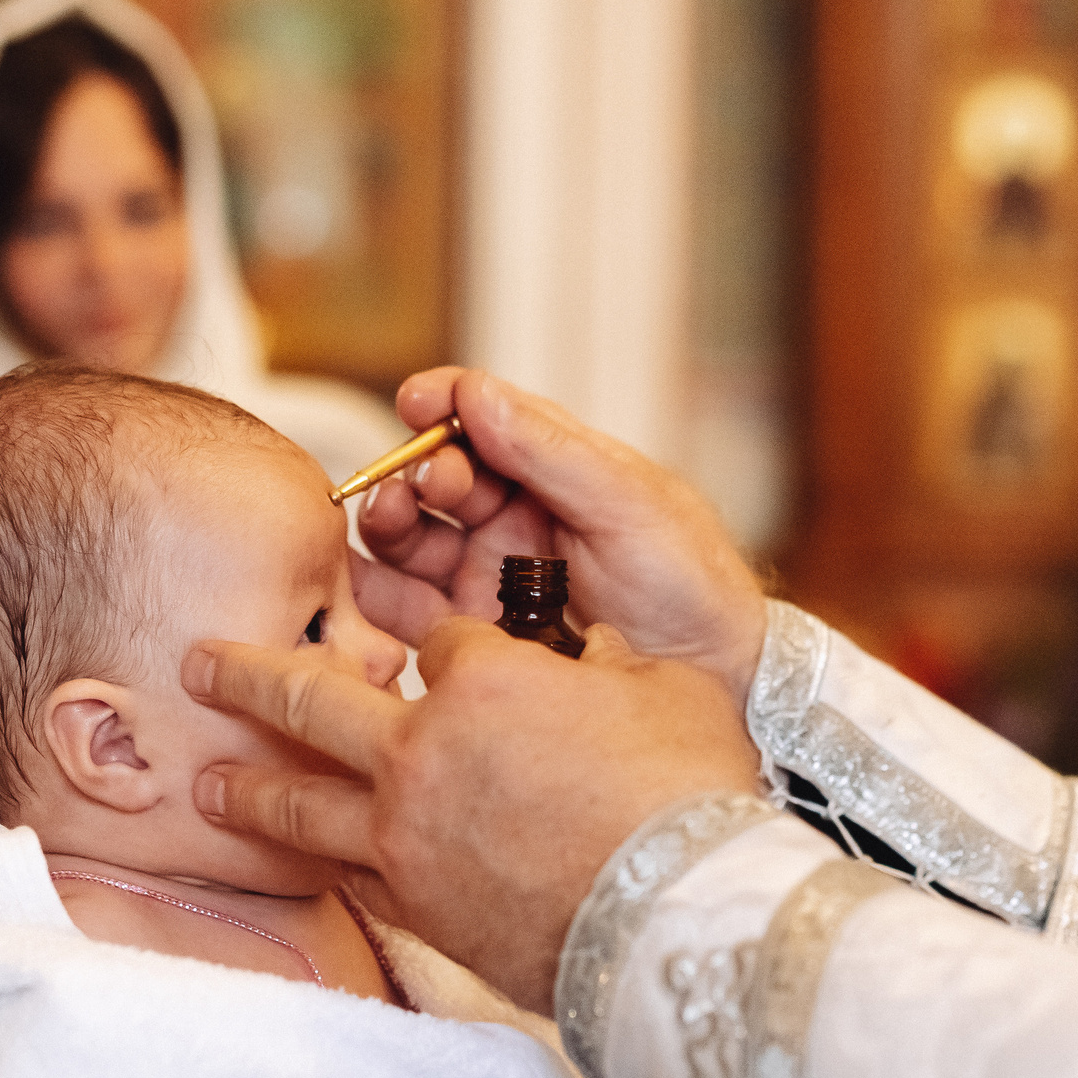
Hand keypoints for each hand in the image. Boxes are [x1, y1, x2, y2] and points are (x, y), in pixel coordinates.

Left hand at [184, 618, 762, 1008]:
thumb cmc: (687, 796)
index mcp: (483, 675)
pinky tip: (299, 867)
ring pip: (298, 804)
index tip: (458, 650)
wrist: (675, 921)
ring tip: (206, 784)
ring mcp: (404, 835)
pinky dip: (316, 868)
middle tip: (200, 662)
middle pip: (310, 700)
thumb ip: (609, 660)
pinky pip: (346, 880)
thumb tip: (594, 649)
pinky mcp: (414, 908)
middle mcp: (420, 749)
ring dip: (246, 787)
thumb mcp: (666, 689)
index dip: (453, 642)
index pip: (442, 639)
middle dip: (247, 675)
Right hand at [352, 367, 769, 699]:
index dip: (443, 405)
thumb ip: (552, 451)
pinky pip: (409, 610)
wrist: (717, 683)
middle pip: (436, 481)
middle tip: (425, 488)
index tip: (416, 402)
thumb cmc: (691, 586)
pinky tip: (361, 585)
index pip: (483, 422)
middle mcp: (516, 520)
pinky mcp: (475, 636)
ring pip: (414, 540)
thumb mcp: (632, 503)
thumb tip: (477, 394)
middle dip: (415, 473)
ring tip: (389, 524)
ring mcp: (490, 578)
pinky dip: (376, 594)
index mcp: (556, 472)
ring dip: (391, 526)